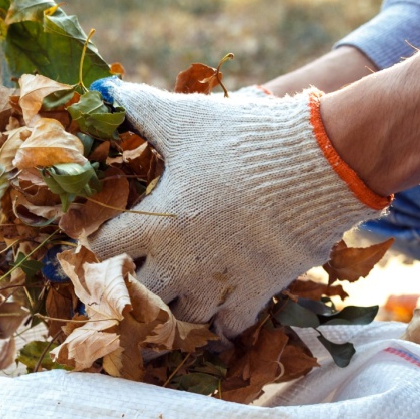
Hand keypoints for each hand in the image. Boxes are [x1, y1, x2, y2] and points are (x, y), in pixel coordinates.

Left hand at [88, 79, 388, 335]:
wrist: (321, 162)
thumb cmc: (245, 138)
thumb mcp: (187, 119)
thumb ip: (140, 108)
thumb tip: (103, 90)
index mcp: (155, 222)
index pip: (102, 248)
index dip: (98, 241)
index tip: (103, 235)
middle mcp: (180, 262)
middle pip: (137, 294)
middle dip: (135, 282)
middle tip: (144, 263)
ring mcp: (217, 284)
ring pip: (180, 317)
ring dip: (177, 302)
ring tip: (183, 281)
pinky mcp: (254, 295)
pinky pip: (227, 328)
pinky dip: (222, 319)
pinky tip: (223, 299)